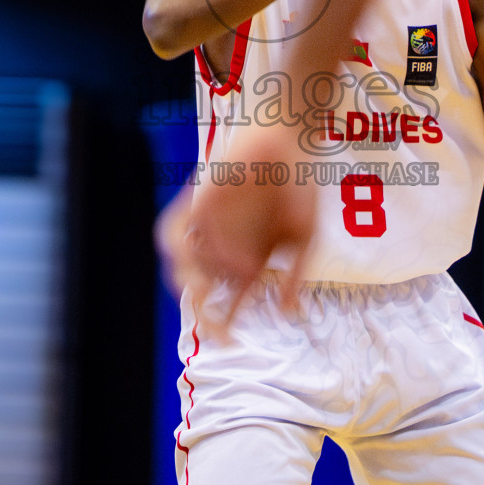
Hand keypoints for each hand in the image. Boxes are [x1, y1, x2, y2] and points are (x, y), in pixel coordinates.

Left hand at [168, 126, 315, 332]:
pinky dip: (190, 249)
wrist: (287, 143)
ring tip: (206, 297)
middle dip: (205, 315)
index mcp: (249, 259)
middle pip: (202, 289)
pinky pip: (178, 232)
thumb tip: (289, 313)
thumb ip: (296, 274)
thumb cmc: (298, 188)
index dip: (224, 322)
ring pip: (185, 265)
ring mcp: (210, 227)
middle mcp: (225, 247)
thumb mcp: (305, 237)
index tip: (230, 341)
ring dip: (192, 284)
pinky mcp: (199, 204)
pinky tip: (211, 255)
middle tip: (218, 332)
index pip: (229, 299)